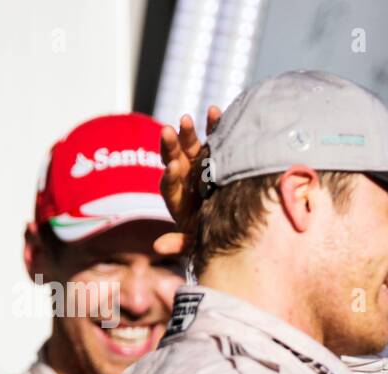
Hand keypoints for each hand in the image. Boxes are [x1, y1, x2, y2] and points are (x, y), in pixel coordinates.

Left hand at [153, 105, 221, 255]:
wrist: (230, 224)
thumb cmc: (210, 236)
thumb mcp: (196, 243)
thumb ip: (179, 243)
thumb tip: (157, 248)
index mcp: (177, 198)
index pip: (169, 185)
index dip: (170, 177)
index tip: (171, 169)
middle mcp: (185, 178)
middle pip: (174, 160)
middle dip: (171, 147)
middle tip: (168, 132)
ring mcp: (198, 164)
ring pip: (189, 146)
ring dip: (187, 133)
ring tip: (186, 119)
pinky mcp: (214, 155)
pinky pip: (212, 138)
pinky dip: (213, 125)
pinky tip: (215, 111)